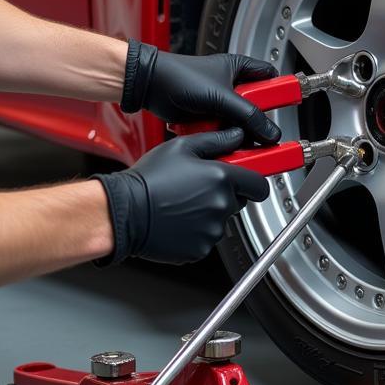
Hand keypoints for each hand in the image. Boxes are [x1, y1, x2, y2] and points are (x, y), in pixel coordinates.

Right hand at [93, 128, 269, 265]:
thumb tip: (237, 135)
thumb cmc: (149, 180)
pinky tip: (178, 220)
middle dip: (226, 194)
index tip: (246, 180)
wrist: (124, 212)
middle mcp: (221, 206)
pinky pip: (206, 239)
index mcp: (222, 179)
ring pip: (221, 221)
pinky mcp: (200, 249)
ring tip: (183, 203)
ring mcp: (212, 231)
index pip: (259, 185)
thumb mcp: (182, 147)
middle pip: (239, 202)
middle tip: (200, 187)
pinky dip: (197, 232)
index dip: (253, 182)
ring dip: (210, 213)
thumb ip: (217, 140)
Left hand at [120, 39, 280, 143]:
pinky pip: (223, 132)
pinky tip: (217, 138)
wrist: (151, 87)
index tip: (292, 105)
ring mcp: (220, 104)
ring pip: (240, 124)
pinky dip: (222, 137)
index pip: (271, 79)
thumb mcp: (222, 96)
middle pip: (256, 109)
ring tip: (233, 137)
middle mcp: (232, 86)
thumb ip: (249, 115)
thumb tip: (270, 132)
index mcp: (240, 69)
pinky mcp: (208, 119)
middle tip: (259, 132)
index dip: (281, 92)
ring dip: (237, 133)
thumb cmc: (179, 76)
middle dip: (255, 122)